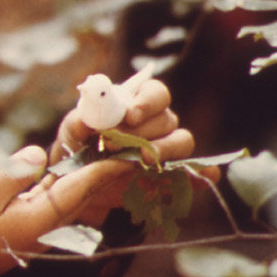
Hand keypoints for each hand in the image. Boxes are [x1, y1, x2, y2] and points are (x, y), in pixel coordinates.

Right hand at [0, 145, 135, 276]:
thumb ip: (16, 171)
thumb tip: (41, 153)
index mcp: (43, 217)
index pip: (84, 185)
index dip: (109, 163)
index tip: (134, 148)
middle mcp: (49, 223)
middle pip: (89, 191)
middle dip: (113, 168)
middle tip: (140, 146)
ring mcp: (41, 225)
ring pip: (77, 195)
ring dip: (97, 174)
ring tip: (118, 150)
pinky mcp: (30, 223)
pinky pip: (60, 198)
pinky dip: (74, 181)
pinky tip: (80, 166)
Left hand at [52, 71, 194, 226]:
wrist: (81, 184)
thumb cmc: (80, 147)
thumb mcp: (72, 132)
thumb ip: (78, 122)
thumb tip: (85, 121)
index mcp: (137, 104)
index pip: (155, 92)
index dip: (146, 102)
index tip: (129, 115)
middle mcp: (158, 123)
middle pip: (167, 119)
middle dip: (142, 131)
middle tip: (114, 144)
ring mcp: (167, 149)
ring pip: (182, 141)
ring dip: (165, 149)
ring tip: (141, 159)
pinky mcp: (171, 176)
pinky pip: (195, 172)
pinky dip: (202, 174)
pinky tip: (204, 178)